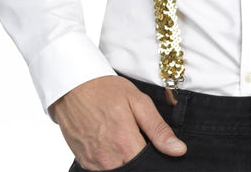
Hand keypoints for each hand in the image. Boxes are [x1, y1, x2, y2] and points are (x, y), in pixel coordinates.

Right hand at [48, 74, 186, 169]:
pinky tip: (113, 144)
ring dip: (125, 160)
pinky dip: (112, 162)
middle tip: (139, 138)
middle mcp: (108, 159)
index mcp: (125, 144)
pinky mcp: (84, 162)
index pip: (149, 165)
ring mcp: (94, 164)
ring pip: (118, 171)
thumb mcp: (138, 101)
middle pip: (134, 169)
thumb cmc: (105, 90)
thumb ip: (158, 129)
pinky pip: (103, 170)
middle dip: (140, 159)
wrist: (72, 87)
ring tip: (125, 139)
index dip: (156, 158)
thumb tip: (178, 150)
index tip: (156, 147)